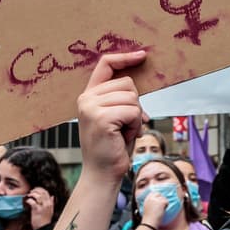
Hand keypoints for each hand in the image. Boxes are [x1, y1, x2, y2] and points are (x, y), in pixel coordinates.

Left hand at [25, 187, 54, 229]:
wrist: (43, 228)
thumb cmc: (45, 220)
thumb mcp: (51, 210)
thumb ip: (51, 203)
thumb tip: (52, 196)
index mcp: (50, 203)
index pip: (46, 192)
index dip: (40, 189)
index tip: (36, 189)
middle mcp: (47, 204)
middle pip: (42, 192)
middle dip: (36, 190)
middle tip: (31, 191)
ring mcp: (42, 207)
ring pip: (38, 196)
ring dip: (32, 194)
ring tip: (29, 195)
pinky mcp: (36, 210)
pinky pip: (32, 202)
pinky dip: (29, 200)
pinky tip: (27, 201)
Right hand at [77, 51, 148, 183]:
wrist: (102, 174)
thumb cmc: (113, 146)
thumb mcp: (117, 116)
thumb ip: (121, 98)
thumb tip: (137, 81)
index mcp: (89, 95)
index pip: (105, 64)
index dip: (125, 57)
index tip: (142, 55)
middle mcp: (86, 98)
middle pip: (128, 83)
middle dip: (135, 105)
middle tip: (126, 126)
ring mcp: (91, 107)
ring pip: (133, 98)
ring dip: (136, 118)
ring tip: (123, 132)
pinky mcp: (101, 118)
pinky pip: (133, 111)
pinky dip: (135, 125)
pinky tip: (124, 137)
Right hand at [140, 190, 167, 227]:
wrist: (149, 223)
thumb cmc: (149, 218)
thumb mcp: (147, 208)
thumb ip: (151, 202)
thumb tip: (157, 201)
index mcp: (146, 199)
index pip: (153, 193)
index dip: (157, 196)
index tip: (158, 202)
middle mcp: (150, 198)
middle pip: (159, 194)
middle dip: (161, 199)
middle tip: (160, 207)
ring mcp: (156, 199)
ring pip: (164, 198)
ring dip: (164, 204)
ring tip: (160, 210)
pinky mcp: (161, 202)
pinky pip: (167, 201)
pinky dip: (166, 206)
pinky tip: (162, 211)